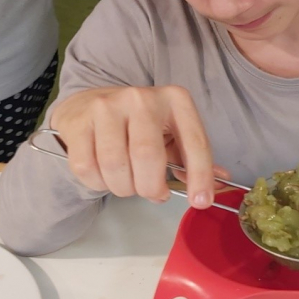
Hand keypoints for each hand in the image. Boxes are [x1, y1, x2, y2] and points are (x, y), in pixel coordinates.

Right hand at [51, 85, 217, 207]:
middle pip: (147, 156)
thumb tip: (220, 183)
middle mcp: (141, 98)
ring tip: (127, 182)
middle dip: (150, 187)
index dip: (200, 175)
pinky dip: (98, 184)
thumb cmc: (138, 125)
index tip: (200, 201)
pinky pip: (87, 169)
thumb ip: (192, 158)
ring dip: (123, 187)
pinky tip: (104, 175)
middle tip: (151, 192)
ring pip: (115, 166)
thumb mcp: (171, 133)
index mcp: (174, 99)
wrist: (89, 104)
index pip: (193, 142)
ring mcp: (106, 107)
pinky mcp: (78, 122)